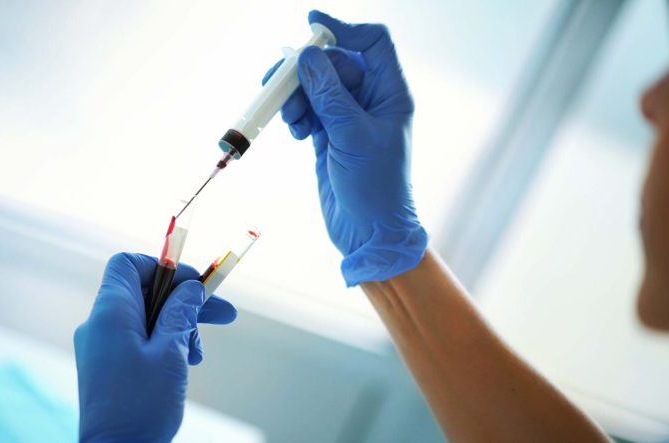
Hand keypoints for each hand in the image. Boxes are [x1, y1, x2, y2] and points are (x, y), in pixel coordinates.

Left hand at [74, 253, 236, 442]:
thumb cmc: (142, 405)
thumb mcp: (171, 351)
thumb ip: (180, 312)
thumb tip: (191, 288)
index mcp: (110, 313)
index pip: (128, 264)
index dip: (162, 265)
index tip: (192, 284)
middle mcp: (100, 324)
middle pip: (146, 292)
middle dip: (185, 301)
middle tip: (224, 313)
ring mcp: (102, 345)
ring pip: (147, 317)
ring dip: (179, 327)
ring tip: (198, 356)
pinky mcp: (108, 365)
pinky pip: (139, 339)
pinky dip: (165, 344)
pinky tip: (185, 364)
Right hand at [264, 10, 427, 285]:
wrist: (368, 232)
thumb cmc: (375, 187)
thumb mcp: (352, 135)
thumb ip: (328, 94)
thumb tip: (306, 56)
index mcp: (390, 93)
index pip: (373, 43)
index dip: (344, 28)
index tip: (312, 23)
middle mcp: (370, 101)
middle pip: (333, 63)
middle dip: (306, 71)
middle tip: (278, 82)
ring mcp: (348, 118)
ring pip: (315, 87)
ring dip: (296, 97)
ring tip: (291, 121)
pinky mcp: (329, 135)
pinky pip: (307, 110)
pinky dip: (296, 115)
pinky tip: (296, 132)